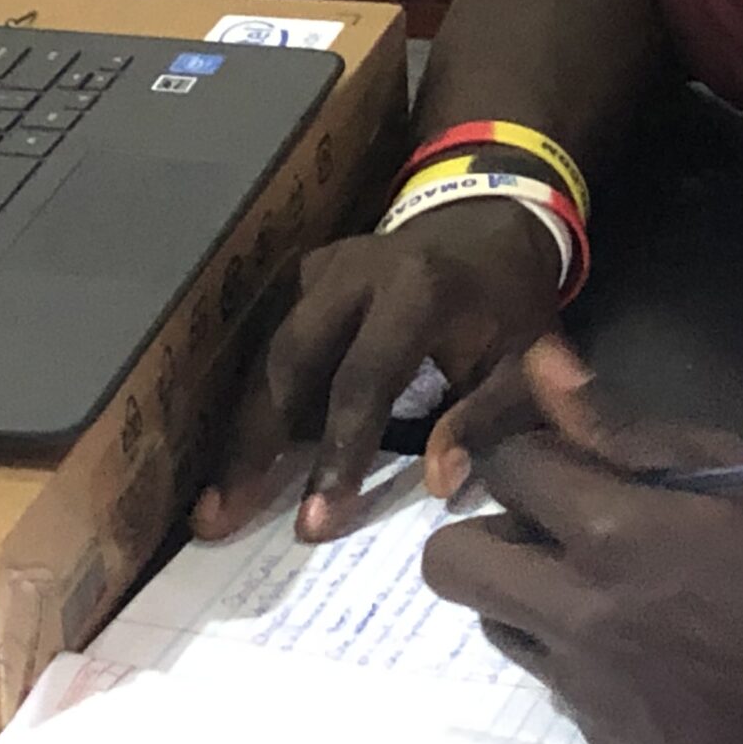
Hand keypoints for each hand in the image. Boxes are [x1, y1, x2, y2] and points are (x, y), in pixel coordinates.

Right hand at [192, 197, 562, 542]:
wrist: (488, 221)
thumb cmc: (511, 302)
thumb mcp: (527, 357)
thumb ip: (487, 417)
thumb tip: (438, 483)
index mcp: (418, 290)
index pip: (363, 380)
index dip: (337, 451)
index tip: (312, 522)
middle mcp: (356, 272)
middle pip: (289, 361)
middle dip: (253, 444)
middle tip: (219, 517)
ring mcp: (322, 268)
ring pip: (268, 354)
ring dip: (241, 430)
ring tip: (215, 503)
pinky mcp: (303, 275)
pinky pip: (273, 343)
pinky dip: (256, 400)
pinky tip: (239, 459)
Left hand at [419, 340, 742, 743]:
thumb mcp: (741, 476)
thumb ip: (626, 428)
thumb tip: (543, 364)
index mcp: (614, 535)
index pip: (506, 466)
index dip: (529, 452)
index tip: (562, 460)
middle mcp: (578, 614)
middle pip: (451, 562)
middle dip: (488, 530)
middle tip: (551, 528)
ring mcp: (583, 687)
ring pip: (494, 625)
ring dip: (528, 595)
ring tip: (603, 587)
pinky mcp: (600, 738)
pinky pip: (551, 681)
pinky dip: (577, 655)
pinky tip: (647, 648)